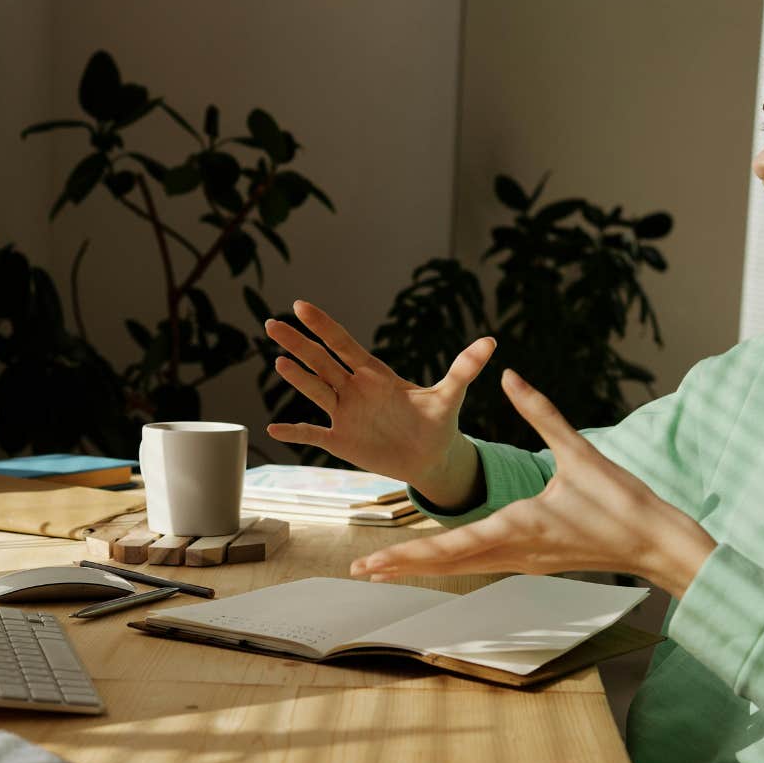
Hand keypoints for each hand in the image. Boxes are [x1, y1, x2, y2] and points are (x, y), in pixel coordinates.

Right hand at [264, 299, 493, 496]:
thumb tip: (491, 341)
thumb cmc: (438, 422)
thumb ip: (464, 369)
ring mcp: (345, 414)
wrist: (431, 457)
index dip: (323, 325)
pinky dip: (295, 431)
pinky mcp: (341, 441)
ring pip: (314, 391)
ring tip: (278, 361)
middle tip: (272, 324)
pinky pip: (313, 434)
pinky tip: (273, 427)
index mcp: (375, 374)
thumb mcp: (450, 395)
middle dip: (298, 343)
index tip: (300, 305)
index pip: (343, 344)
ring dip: (297, 378)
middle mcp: (354, 389)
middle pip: (321, 361)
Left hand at [347, 369, 717, 597]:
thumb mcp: (580, 452)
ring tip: (385, 569)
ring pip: (461, 568)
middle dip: (402, 566)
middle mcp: (512, 551)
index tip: (375, 561)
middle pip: (446, 564)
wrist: (655, 545)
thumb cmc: (622, 502)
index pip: (452, 544)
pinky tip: (437, 560)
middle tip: (359, 571)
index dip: (409, 552)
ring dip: (423, 568)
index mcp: (518, 526)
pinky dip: (451, 563)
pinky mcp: (531, 562)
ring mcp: (521, 562)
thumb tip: (511, 375)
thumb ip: (541, 412)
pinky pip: (481, 565)